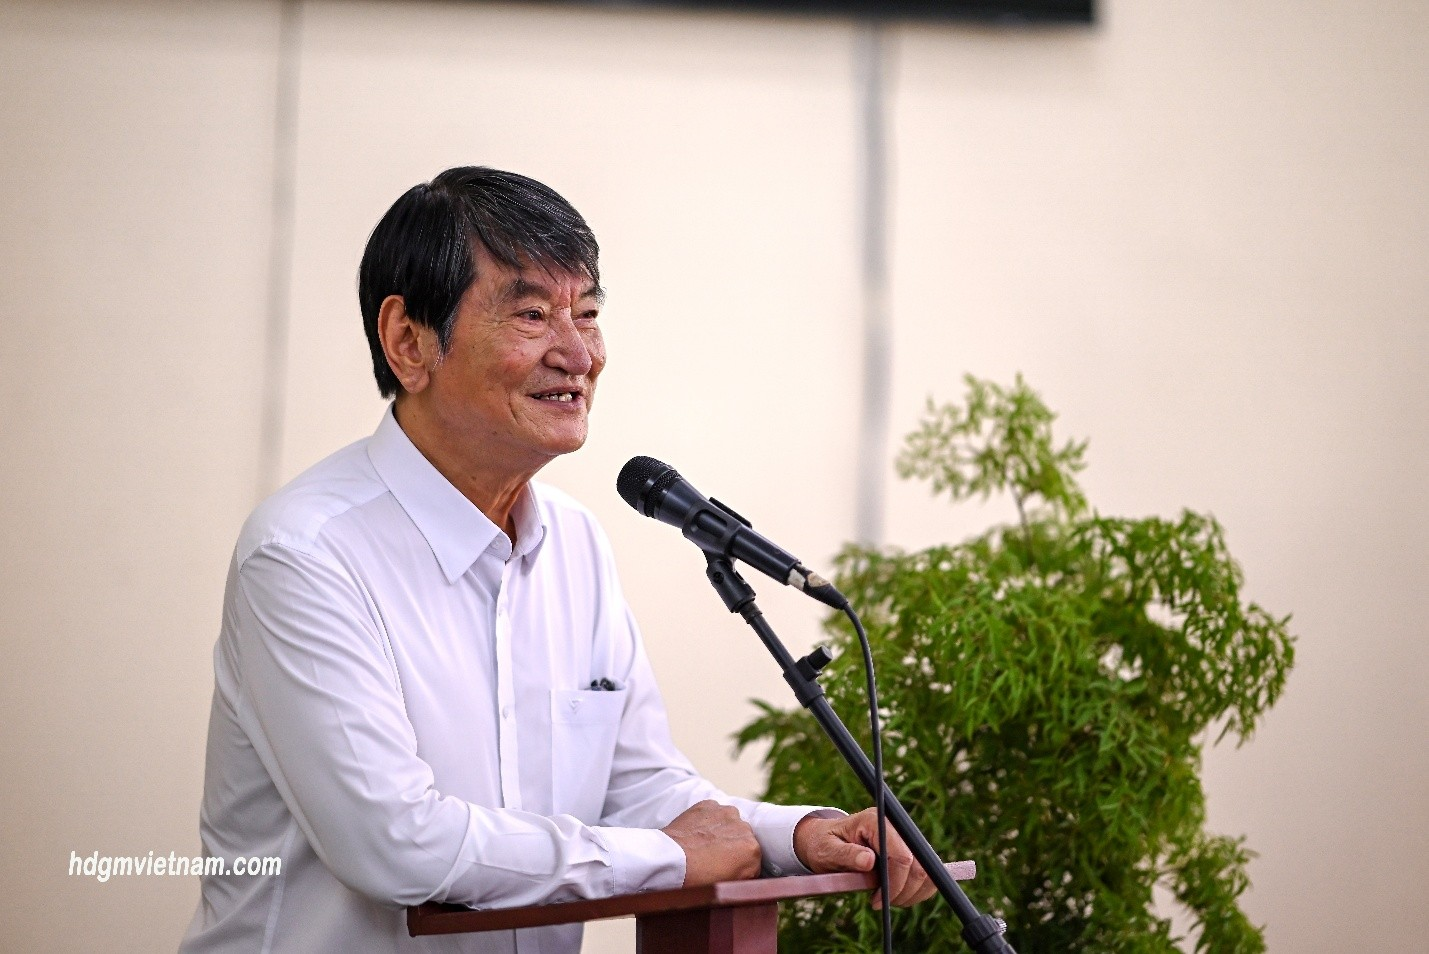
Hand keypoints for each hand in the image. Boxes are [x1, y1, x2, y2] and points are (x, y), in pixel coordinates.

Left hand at [661, 799, 761, 886]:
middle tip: (714, 860)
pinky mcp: (708, 805)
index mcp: (752, 850)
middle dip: (733, 848)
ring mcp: (725, 813)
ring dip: (722, 832)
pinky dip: (708, 821)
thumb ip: (745, 876)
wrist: (668, 861)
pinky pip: (713, 813)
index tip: (727, 872)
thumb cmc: (695, 880)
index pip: (754, 860)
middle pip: (743, 839)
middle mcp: (743, 827)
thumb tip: (747, 873)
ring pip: (730, 823)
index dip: (740, 868)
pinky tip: (696, 834)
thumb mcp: (728, 886)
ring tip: (704, 846)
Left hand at [793, 808, 936, 908]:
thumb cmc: (825, 844)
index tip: (877, 901)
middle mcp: (896, 827)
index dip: (894, 884)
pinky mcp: (911, 852)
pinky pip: (927, 876)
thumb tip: (868, 860)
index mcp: (876, 821)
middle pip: (920, 867)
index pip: (902, 856)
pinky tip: (896, 896)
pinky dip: (916, 892)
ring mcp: (906, 840)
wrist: (826, 840)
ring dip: (911, 894)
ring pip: (928, 873)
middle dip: (904, 892)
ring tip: (887, 900)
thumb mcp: (827, 850)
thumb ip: (846, 854)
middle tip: (881, 903)